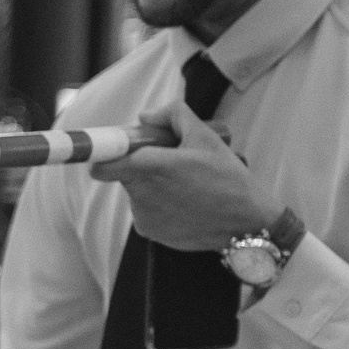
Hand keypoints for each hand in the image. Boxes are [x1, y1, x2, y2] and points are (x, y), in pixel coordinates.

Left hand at [89, 99, 283, 250]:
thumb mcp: (206, 136)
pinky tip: (186, 204)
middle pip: (125, 172)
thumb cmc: (228, 177)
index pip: (102, 163)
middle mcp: (140, 193)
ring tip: (187, 186)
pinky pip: (145, 211)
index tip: (115, 150)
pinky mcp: (149, 232)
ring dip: (153, 185)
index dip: (104, 154)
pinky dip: (160, 205)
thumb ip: (173, 115)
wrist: (246, 222)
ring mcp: (142, 215)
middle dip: (142, 165)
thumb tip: (145, 116)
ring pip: (137, 191)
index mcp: (150, 166)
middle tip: (172, 162)